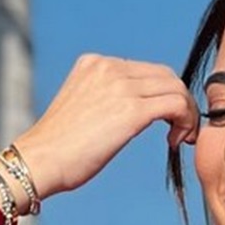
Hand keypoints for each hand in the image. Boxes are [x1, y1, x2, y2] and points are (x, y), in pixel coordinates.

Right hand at [8, 54, 196, 198]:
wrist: (38, 161)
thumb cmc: (56, 148)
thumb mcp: (82, 109)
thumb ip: (105, 99)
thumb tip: (133, 112)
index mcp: (94, 63)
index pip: (146, 70)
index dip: (163, 94)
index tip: (165, 121)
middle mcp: (108, 67)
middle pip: (166, 75)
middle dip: (180, 101)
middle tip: (181, 130)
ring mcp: (120, 85)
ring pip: (175, 89)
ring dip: (186, 113)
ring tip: (180, 137)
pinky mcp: (131, 109)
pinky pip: (176, 105)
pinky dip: (185, 121)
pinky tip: (175, 141)